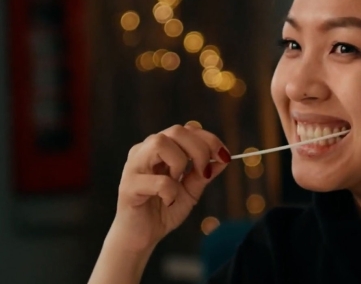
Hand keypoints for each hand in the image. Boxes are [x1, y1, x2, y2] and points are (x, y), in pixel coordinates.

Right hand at [108, 123, 230, 252]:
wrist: (142, 237)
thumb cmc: (164, 210)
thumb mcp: (191, 190)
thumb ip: (204, 173)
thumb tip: (224, 158)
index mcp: (159, 149)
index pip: (186, 130)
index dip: (209, 140)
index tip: (224, 156)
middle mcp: (144, 151)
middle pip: (176, 131)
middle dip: (199, 150)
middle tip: (205, 173)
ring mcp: (134, 166)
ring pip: (160, 143)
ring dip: (180, 162)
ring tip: (178, 182)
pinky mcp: (129, 186)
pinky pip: (158, 180)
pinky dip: (170, 191)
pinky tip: (168, 201)